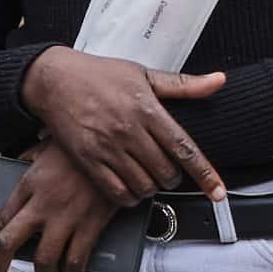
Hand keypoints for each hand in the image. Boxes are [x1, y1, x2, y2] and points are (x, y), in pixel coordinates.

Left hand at [0, 143, 128, 271]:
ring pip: (45, 261)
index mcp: (29, 185)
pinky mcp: (91, 225)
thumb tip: (24, 160)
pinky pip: (76, 261)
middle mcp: (42, 204)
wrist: (117, 143)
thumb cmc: (83, 144)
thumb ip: (32, 159)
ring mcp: (66, 217)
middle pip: (8, 245)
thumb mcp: (48, 148)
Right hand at [14, 45, 227, 208]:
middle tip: (168, 171)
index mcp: (147, 109)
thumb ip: (183, 85)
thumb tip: (219, 81)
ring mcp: (107, 148)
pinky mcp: (88, 161)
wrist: (53, 80)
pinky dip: (129, 196)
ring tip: (148, 176)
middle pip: (166, 173)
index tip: (217, 192)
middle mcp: (128, 131)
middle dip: (173, 178)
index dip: (205, 174)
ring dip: (152, 188)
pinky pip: (117, 192)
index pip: (184, 148)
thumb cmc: (99, 75)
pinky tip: (130, 186)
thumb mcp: (143, 74)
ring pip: (143, 186)